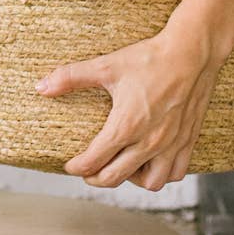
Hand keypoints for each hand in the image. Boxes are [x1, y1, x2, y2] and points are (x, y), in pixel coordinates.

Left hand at [36, 27, 221, 190]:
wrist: (193, 51)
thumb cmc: (149, 58)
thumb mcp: (105, 66)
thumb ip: (70, 77)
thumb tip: (40, 87)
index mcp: (127, 125)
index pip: (94, 161)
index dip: (76, 167)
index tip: (69, 164)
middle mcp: (150, 140)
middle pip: (114, 177)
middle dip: (94, 177)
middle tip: (86, 169)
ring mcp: (172, 143)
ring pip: (150, 183)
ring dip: (131, 179)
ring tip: (119, 165)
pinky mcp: (188, 140)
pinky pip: (175, 173)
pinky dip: (160, 173)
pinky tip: (147, 160)